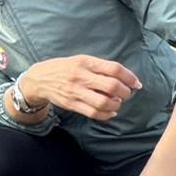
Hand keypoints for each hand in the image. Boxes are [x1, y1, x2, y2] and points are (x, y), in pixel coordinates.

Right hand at [22, 56, 141, 120]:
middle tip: (126, 94)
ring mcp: (75, 91)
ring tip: (117, 103)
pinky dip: (106, 115)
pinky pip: (93, 113)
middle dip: (125, 92)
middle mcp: (81, 76)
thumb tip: (123, 78)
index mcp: (85, 62)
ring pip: (104, 102)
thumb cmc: (64, 68)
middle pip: (112, 86)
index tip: (136, 83)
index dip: (129, 77)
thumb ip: (100, 67)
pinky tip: (110, 112)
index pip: (114, 68)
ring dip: (116, 105)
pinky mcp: (71, 104)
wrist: (39, 79)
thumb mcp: (80, 60)